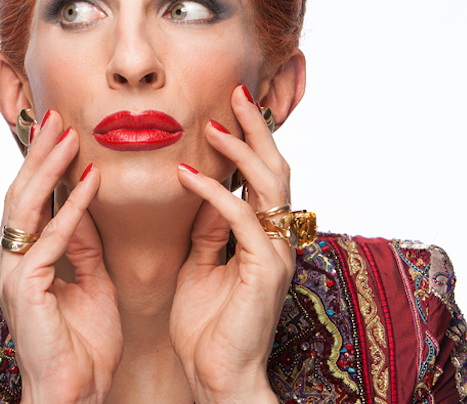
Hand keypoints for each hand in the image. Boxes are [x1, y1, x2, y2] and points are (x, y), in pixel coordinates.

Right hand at [0, 110, 121, 403]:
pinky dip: (72, 207)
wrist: (72, 395)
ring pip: (27, 206)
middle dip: (39, 153)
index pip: (30, 204)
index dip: (44, 166)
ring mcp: (13, 273)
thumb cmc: (82, 349)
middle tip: (56, 116)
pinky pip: (52, 237)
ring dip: (49, 166)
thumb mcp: (91, 284)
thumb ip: (83, 246)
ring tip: (67, 132)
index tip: (61, 132)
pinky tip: (90, 180)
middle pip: (21, 195)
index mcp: (21, 262)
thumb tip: (84, 205)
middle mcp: (9, 262)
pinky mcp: (26, 286)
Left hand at [169, 85, 293, 403]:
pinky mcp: (264, 270)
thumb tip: (202, 190)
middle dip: (256, 129)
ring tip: (215, 122)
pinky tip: (189, 173)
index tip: (227, 107)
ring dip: (241, 149)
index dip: (247, 141)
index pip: (261, 177)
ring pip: (270, 185)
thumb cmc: (208, 328)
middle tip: (235, 91)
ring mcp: (275, 254)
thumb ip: (207, 230)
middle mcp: (277, 240)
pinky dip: (215, 191)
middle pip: (275, 170)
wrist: (218, 378)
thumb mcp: (201, 266)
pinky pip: (241, 218)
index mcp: (263, 238)